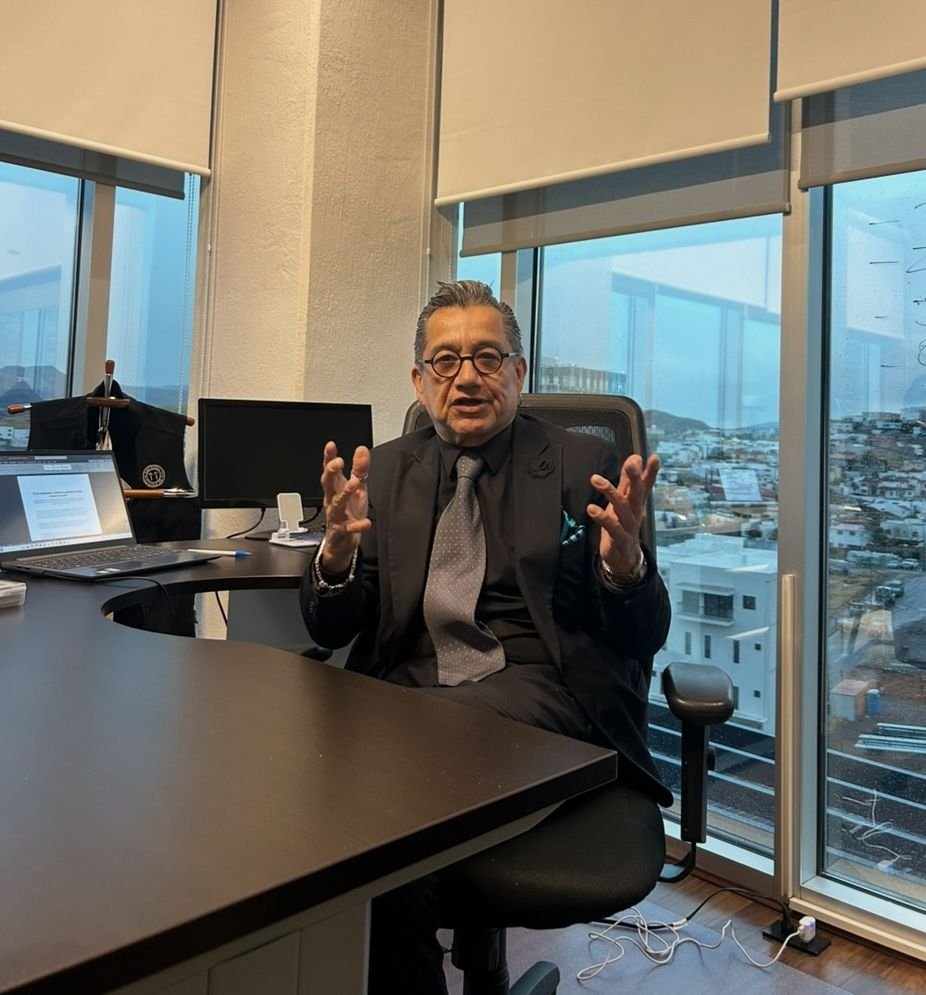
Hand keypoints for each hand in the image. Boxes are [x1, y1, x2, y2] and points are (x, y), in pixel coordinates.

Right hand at [320, 441, 371, 573]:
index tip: (330, 445)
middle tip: (338, 462)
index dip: (329, 457)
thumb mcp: (357, 487)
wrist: (341, 542)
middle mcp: (333, 500)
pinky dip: (357, 526)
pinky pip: (349, 528)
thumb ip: (360, 469)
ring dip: (344, 493)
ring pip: (337, 504)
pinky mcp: (342, 531)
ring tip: (353, 484)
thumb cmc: (348, 511)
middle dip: (331, 472)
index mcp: (336, 488)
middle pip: (328, 484)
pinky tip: (366, 523)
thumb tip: (362, 449)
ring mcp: (336, 516)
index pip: (330, 470)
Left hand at [587, 454, 659, 574]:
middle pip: (638, 493)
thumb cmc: (622, 526)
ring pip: (623, 507)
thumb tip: (635, 458)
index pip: (646, 485)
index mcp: (636, 503)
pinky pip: (612, 527)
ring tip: (596, 479)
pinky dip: (602, 517)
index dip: (651, 472)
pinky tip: (591, 509)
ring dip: (610, 492)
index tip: (654, 458)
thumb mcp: (624, 502)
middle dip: (635, 477)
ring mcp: (629, 526)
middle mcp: (635, 512)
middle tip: (632, 463)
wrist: (624, 558)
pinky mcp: (620, 539)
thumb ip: (628, 481)